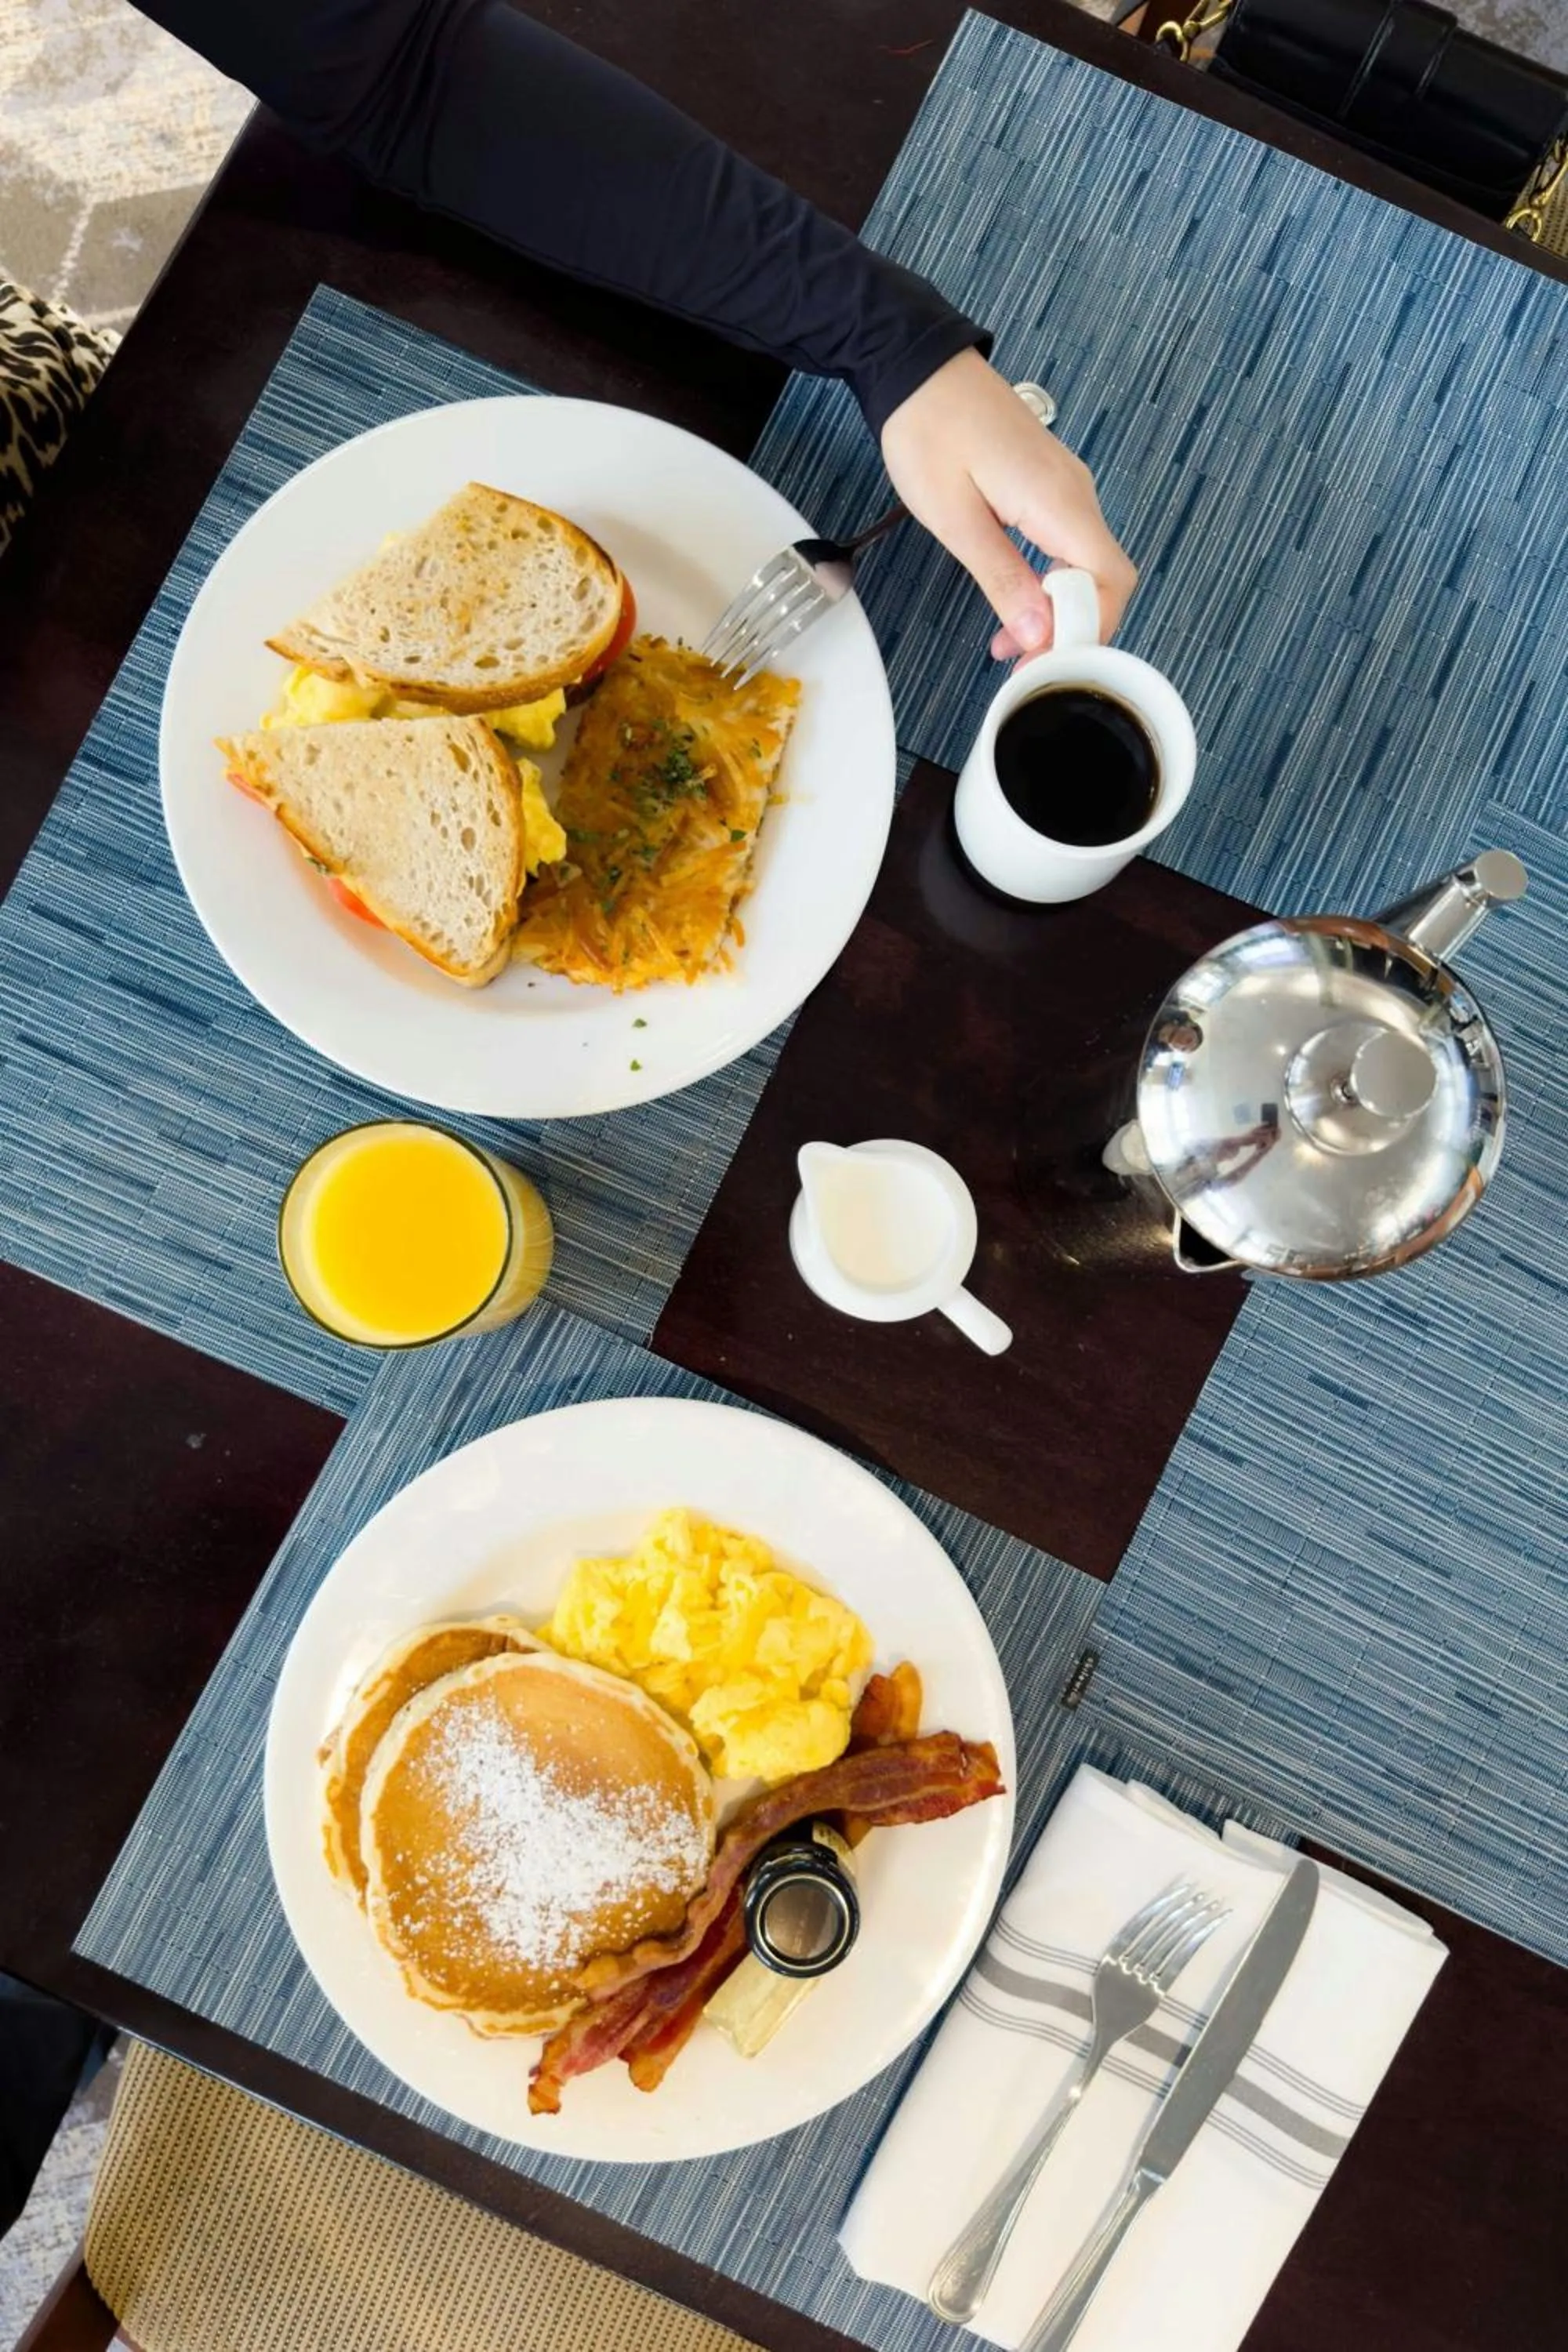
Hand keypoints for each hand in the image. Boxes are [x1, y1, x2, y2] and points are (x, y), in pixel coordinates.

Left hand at [880, 348, 1136, 657]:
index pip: (1109, 582)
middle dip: (1072, 630)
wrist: (918, 368)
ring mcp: (1065, 488)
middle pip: (1105, 580)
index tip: (1045, 665)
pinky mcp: (1049, 487)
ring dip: (1057, 611)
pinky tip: (1015, 603)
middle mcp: (1075, 494)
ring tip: (1009, 643)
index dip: (1086, 632)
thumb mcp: (955, 518)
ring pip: (1086, 567)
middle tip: (1024, 664)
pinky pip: (1067, 546)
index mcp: (1058, 501)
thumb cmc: (928, 432)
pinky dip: (1049, 583)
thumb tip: (1038, 631)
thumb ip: (1003, 577)